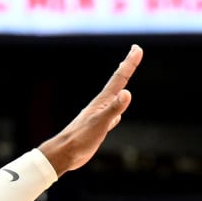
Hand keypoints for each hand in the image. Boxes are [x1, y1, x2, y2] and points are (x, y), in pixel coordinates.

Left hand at [38, 45, 142, 175]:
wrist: (64, 152)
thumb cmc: (81, 138)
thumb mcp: (100, 123)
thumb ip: (113, 108)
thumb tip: (127, 92)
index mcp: (103, 101)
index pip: (120, 78)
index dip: (129, 63)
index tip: (137, 48)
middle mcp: (101, 105)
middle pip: (117, 82)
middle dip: (127, 66)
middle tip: (134, 51)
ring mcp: (99, 115)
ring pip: (114, 97)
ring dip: (121, 86)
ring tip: (124, 78)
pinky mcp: (98, 127)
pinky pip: (112, 115)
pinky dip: (117, 111)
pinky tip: (118, 116)